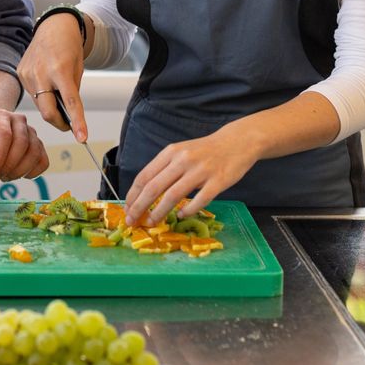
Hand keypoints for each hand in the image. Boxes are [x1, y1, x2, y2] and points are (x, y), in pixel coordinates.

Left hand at [0, 107, 48, 181]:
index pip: (4, 135)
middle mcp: (18, 121)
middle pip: (22, 143)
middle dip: (9, 165)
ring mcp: (31, 131)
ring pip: (34, 152)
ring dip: (20, 171)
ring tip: (5, 176)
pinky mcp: (39, 144)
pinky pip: (43, 160)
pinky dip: (33, 172)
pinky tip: (20, 175)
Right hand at [17, 13, 88, 139]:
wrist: (53, 26)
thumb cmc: (70, 48)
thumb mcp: (78, 69)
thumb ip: (71, 92)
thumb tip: (67, 116)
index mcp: (61, 70)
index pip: (70, 103)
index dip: (77, 122)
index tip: (82, 138)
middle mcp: (41, 72)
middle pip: (48, 112)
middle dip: (60, 123)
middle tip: (68, 125)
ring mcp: (28, 73)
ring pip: (40, 104)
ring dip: (50, 106)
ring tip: (57, 92)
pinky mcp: (20, 73)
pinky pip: (32, 94)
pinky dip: (41, 95)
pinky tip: (45, 81)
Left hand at [123, 127, 258, 225]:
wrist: (236, 142)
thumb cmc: (204, 151)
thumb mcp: (181, 152)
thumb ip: (165, 168)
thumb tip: (144, 193)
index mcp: (171, 152)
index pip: (145, 176)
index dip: (133, 195)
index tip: (127, 208)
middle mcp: (183, 160)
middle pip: (154, 187)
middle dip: (140, 207)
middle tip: (133, 220)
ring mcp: (201, 170)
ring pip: (174, 195)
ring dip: (160, 212)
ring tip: (153, 222)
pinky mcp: (218, 181)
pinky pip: (200, 200)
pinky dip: (188, 210)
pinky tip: (182, 215)